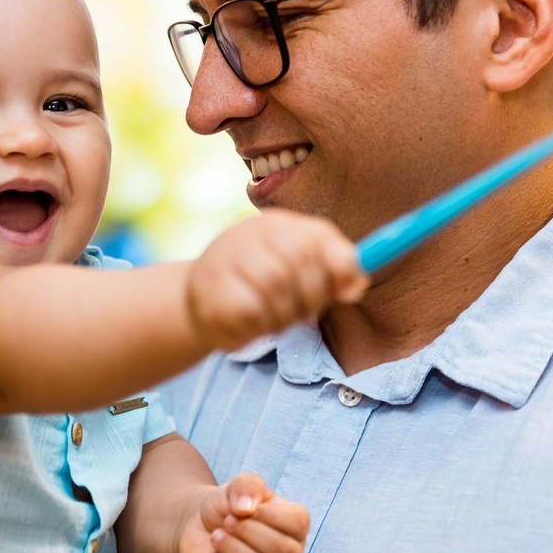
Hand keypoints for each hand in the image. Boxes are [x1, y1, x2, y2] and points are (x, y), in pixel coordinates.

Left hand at [178, 473, 309, 552]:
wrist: (200, 527)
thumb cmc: (228, 507)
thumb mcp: (237, 486)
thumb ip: (247, 486)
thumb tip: (246, 509)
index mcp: (293, 528)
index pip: (298, 523)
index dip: (269, 514)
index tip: (247, 508)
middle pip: (281, 550)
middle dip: (247, 531)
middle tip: (227, 521)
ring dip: (231, 548)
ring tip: (217, 535)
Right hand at [186, 210, 366, 350]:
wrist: (197, 301)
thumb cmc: (259, 288)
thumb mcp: (299, 275)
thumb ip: (332, 275)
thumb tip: (356, 285)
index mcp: (279, 225)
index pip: (319, 238)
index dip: (340, 268)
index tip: (346, 293)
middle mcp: (251, 231)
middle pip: (300, 261)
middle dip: (310, 298)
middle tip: (302, 315)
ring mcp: (227, 255)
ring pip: (274, 287)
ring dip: (282, 316)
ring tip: (272, 319)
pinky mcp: (208, 286)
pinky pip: (250, 311)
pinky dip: (258, 327)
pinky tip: (249, 325)